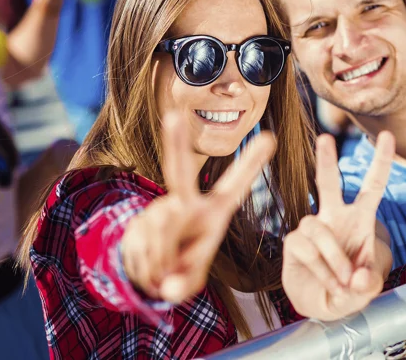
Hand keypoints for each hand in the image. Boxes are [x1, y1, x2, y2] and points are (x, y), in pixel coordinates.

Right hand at [122, 114, 275, 303]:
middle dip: (175, 144)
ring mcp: (158, 210)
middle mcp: (184, 203)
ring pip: (160, 231)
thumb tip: (168, 288)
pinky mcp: (135, 222)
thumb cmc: (182, 266)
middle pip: (178, 172)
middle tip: (171, 117)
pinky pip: (142, 247)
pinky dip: (148, 268)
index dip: (251, 164)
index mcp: (213, 212)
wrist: (149, 272)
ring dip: (163, 262)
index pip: (235, 186)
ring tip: (167, 269)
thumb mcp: (190, 278)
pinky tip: (151, 266)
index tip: (270, 137)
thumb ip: (184, 283)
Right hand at [282, 133, 394, 320]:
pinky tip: (328, 282)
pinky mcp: (294, 242)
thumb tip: (357, 277)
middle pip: (328, 183)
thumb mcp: (368, 291)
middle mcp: (335, 217)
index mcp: (361, 220)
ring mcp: (313, 228)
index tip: (388, 136)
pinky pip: (304, 247)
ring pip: (316, 226)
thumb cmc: (350, 290)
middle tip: (325, 138)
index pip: (372, 186)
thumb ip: (368, 284)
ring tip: (342, 281)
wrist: (323, 305)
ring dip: (333, 257)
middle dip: (326, 160)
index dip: (381, 161)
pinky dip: (320, 268)